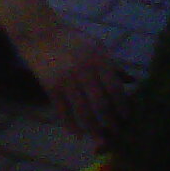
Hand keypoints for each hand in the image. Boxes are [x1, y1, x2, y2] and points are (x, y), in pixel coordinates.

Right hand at [14, 23, 129, 137]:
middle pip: (102, 104)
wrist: (37, 31)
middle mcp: (84, 71)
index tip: (126, 118)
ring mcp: (66, 80)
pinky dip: (70, 125)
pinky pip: (63, 111)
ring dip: (93, 128)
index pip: (115, 89)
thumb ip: (112, 64)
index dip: (122, 106)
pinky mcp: (51, 86)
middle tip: (116, 133)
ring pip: (83, 111)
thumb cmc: (70, 38)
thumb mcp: (95, 45)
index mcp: (98, 59)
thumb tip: (132, 81)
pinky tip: (77, 134)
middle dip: (111, 122)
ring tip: (100, 139)